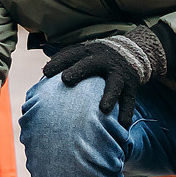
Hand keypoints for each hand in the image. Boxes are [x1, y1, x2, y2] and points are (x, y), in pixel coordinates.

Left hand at [42, 25, 169, 124]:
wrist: (133, 51)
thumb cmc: (98, 57)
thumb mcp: (85, 53)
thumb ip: (66, 60)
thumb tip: (42, 72)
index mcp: (89, 52)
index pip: (71, 54)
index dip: (58, 62)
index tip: (46, 72)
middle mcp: (104, 60)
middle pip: (90, 64)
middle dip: (78, 70)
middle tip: (66, 80)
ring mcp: (119, 73)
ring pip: (114, 84)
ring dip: (109, 96)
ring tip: (104, 110)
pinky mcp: (131, 85)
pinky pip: (129, 100)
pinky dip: (127, 112)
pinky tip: (123, 125)